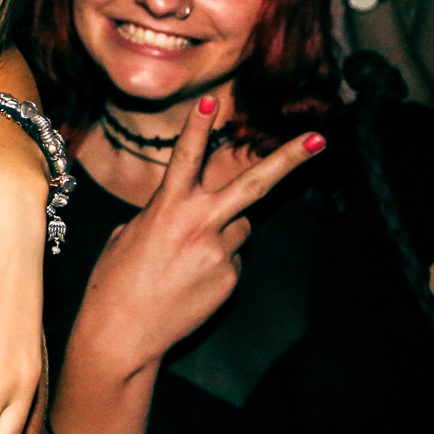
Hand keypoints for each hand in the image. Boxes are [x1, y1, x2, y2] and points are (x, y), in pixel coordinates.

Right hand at [75, 97, 323, 373]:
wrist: (123, 333)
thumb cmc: (114, 282)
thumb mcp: (127, 234)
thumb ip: (161, 214)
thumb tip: (188, 213)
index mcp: (167, 208)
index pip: (186, 157)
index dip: (198, 127)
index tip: (212, 101)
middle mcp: (200, 224)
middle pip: (254, 184)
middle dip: (289, 159)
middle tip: (320, 139)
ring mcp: (220, 252)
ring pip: (239, 225)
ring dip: (223, 229)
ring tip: (186, 257)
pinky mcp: (231, 277)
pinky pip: (232, 257)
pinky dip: (215, 262)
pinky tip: (189, 280)